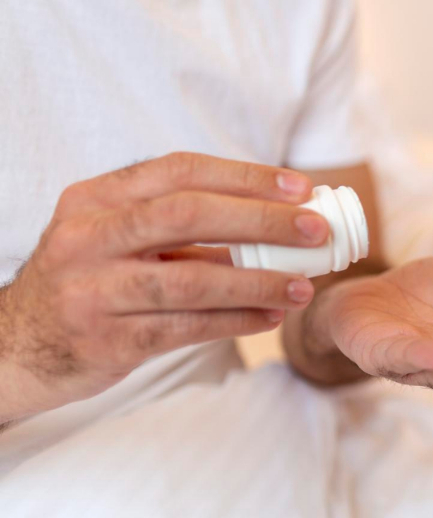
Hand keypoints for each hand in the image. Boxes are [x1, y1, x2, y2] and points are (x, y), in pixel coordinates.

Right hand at [0, 152, 330, 420]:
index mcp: (95, 199)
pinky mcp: (107, 340)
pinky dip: (236, 321)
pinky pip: (186, 327)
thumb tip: (278, 216)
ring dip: (258, 281)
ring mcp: (92, 290)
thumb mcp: (114, 237)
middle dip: (262, 220)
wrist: (16, 347)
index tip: (300, 188)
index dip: (245, 177)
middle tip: (316, 231)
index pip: (180, 171)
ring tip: (303, 285)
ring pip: (191, 280)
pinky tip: (270, 315)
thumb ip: (179, 223)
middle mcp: (87, 238)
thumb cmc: (89, 282)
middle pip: (188, 216)